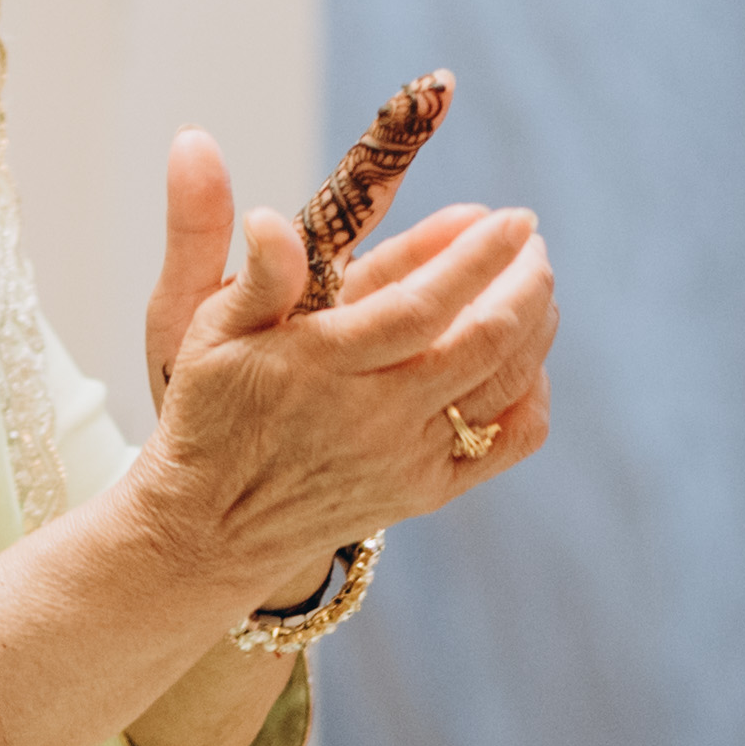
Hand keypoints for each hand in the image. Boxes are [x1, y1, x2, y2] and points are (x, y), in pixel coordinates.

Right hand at [121, 132, 555, 606]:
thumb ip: (258, 274)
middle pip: (483, 342)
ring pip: (505, 385)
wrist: (209, 528)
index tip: (511, 218)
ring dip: (534, 325)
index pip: (423, 305)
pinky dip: (532, 393)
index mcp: (323, 364)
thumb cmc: (212, 413)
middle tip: (530, 240)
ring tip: (531, 283)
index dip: (478, 257)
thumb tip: (269, 218)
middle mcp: (374, 416)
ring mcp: (406, 459)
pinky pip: (507, 441)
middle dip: (524, 281)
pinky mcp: (424, 492)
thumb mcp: (210, 333)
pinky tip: (525, 358)